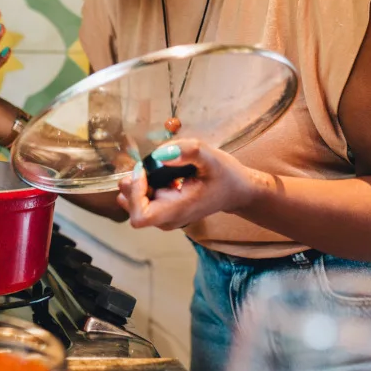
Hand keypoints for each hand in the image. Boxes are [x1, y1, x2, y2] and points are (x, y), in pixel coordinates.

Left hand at [116, 139, 262, 230]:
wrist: (237, 191)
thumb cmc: (225, 175)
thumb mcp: (212, 157)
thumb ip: (188, 152)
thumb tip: (160, 153)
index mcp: (178, 211)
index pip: (140, 216)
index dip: (135, 194)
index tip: (145, 171)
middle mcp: (168, 219)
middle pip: (133, 210)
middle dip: (133, 186)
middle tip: (145, 165)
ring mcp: (165, 217)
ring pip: (133, 205)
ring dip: (135, 185)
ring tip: (150, 169)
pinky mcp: (164, 210)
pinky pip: (141, 201)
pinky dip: (140, 186)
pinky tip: (153, 174)